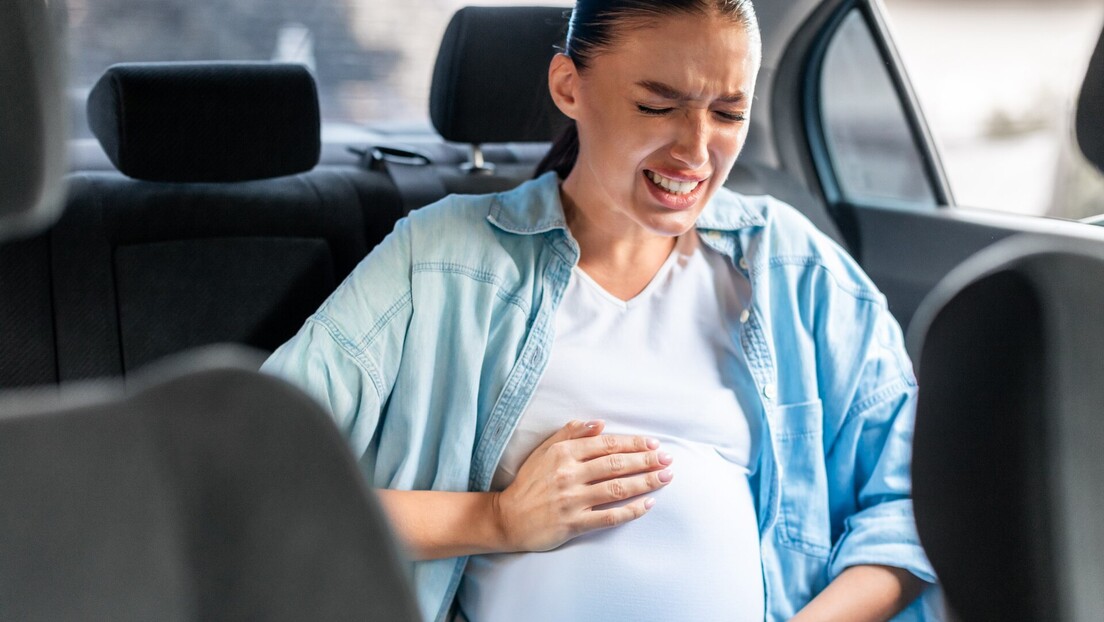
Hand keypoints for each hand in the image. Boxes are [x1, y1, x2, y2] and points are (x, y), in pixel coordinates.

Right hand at [492, 419, 673, 552]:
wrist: (507, 518)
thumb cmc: (528, 482)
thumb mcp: (544, 451)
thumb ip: (570, 434)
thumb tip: (599, 423)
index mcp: (564, 453)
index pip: (607, 444)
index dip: (634, 443)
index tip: (654, 444)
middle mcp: (569, 474)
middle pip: (616, 464)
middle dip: (646, 460)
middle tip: (668, 459)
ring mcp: (572, 499)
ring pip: (617, 488)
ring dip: (645, 482)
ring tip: (666, 477)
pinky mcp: (573, 523)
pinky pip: (609, 517)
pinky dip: (631, 511)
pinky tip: (648, 505)